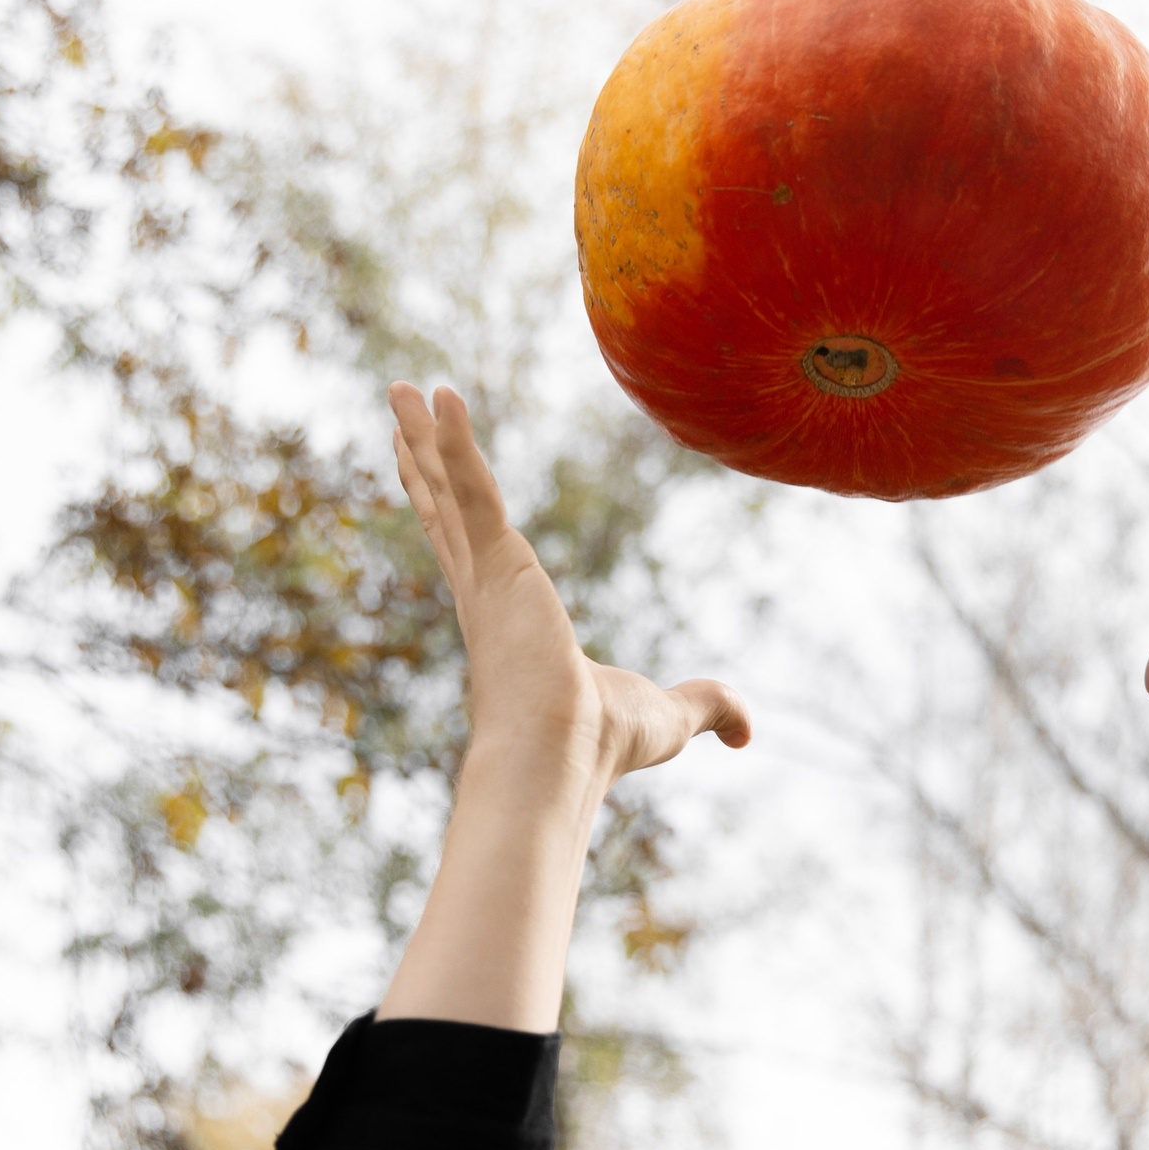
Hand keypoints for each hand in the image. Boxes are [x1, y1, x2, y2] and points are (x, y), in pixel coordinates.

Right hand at [389, 382, 749, 787]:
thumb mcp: (667, 717)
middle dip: (420, 451)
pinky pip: (470, 490)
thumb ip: (707, 706)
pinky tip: (440, 397)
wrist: (560, 764)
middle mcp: (482, 591)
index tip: (429, 466)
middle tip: (401, 400)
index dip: (449, 501)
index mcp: (506, 615)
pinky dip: (452, 442)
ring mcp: (483, 576)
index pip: (470, 543)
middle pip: (443, 503)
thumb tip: (747, 732)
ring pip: (446, 487)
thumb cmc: (601, 748)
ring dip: (422, 433)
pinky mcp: (496, 564)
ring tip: (401, 385)